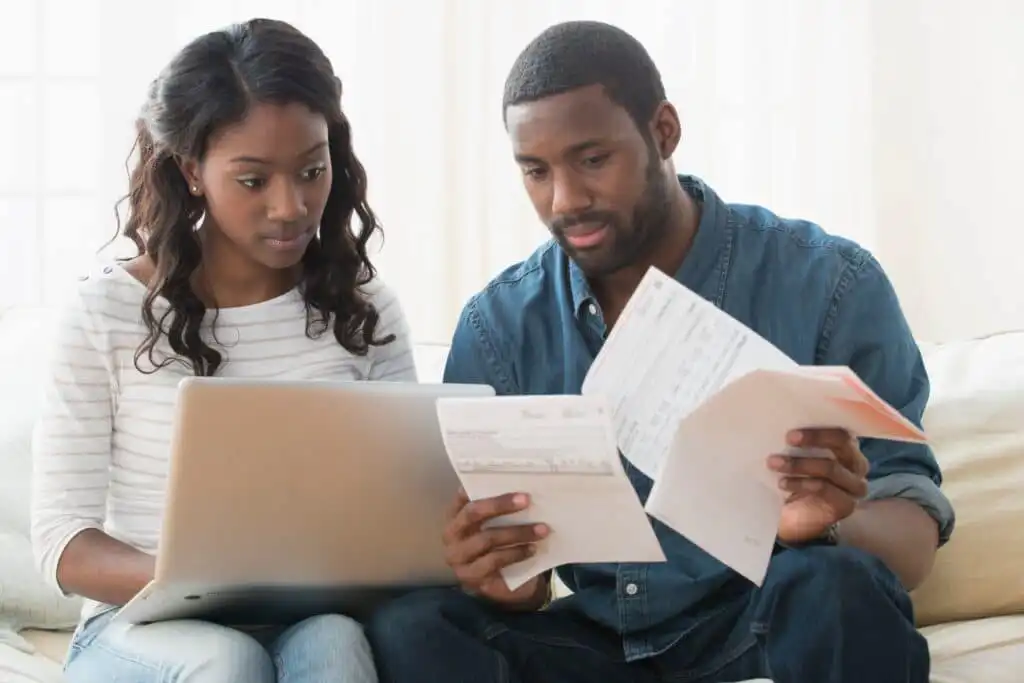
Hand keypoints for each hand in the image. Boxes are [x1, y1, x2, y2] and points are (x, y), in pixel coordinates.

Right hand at [442, 489, 549, 609]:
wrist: (506, 584)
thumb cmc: (501, 545)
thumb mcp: (498, 524)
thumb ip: (500, 509)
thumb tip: (520, 489)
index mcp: (454, 517)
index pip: (462, 496)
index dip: (478, 485)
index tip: (501, 477)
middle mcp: (451, 536)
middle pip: (473, 513)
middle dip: (500, 504)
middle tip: (527, 500)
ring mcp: (459, 559)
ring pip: (487, 538)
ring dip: (517, 532)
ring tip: (541, 529)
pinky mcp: (471, 578)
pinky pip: (494, 561)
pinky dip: (516, 553)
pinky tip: (532, 549)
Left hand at [768, 428, 869, 544]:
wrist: (797, 519)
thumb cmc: (796, 480)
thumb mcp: (797, 458)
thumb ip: (798, 443)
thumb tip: (779, 425)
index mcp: (848, 448)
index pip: (841, 432)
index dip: (818, 430)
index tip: (790, 433)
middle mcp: (857, 464)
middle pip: (841, 444)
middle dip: (813, 439)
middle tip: (787, 439)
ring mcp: (855, 486)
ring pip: (830, 467)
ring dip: (799, 464)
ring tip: (774, 463)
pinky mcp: (847, 504)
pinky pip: (824, 488)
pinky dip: (801, 483)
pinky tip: (783, 483)